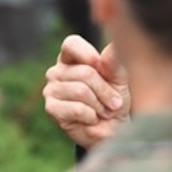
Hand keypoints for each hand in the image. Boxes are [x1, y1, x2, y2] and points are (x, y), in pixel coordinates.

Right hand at [42, 34, 130, 148]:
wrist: (113, 128)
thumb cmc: (115, 97)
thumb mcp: (120, 78)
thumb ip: (114, 62)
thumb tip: (114, 45)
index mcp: (72, 57)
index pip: (71, 44)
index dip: (88, 54)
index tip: (102, 66)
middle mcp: (58, 71)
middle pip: (85, 72)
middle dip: (105, 90)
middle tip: (113, 102)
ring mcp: (51, 89)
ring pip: (81, 90)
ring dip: (100, 105)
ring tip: (103, 111)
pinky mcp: (51, 108)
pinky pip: (76, 108)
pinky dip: (91, 116)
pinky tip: (92, 119)